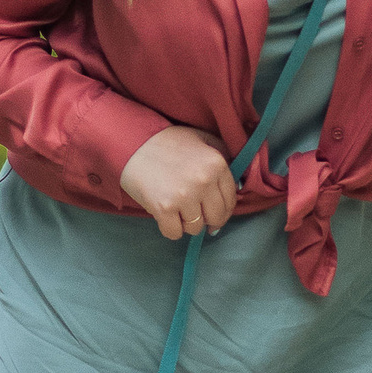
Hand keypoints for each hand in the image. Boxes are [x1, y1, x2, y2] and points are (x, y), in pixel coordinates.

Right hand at [119, 126, 237, 240]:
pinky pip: (175, 233)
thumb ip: (223, 157)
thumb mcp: (203, 139)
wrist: (132, 143)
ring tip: (176, 209)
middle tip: (195, 214)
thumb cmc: (168, 142)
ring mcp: (184, 196)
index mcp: (216, 164)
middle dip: (207, 219)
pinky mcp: (164, 208)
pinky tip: (165, 216)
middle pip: (216, 217)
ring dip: (186, 223)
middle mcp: (204, 181)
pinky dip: (170, 228)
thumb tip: (239, 186)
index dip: (223, 209)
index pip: (230, 199)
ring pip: (195, 228)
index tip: (213, 211)